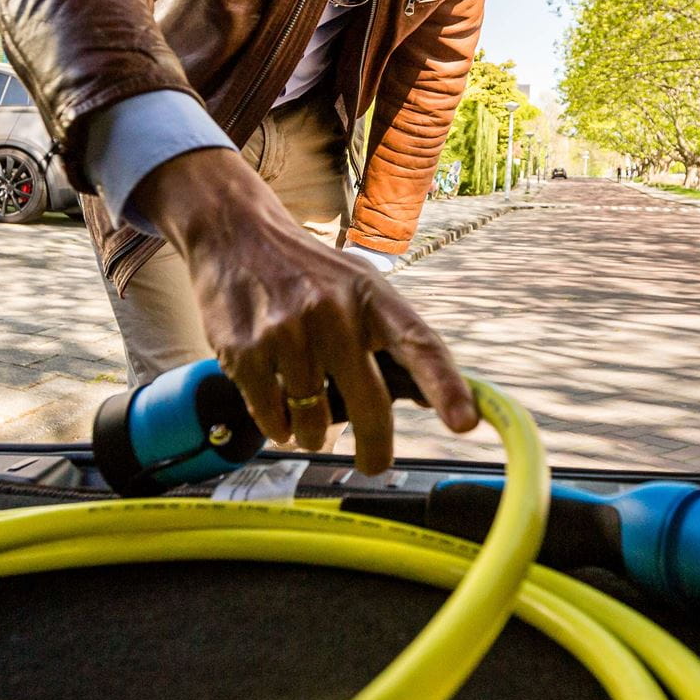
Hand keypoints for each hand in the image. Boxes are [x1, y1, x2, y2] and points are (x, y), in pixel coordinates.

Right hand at [135, 148, 477, 474]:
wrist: (234, 234)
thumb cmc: (305, 270)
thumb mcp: (357, 286)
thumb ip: (390, 335)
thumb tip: (430, 399)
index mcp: (370, 296)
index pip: (418, 342)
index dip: (445, 385)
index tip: (465, 423)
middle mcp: (332, 312)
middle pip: (370, 403)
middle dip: (375, 447)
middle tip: (374, 464)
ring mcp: (287, 331)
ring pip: (315, 421)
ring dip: (313, 435)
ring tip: (308, 423)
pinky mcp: (246, 350)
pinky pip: (273, 418)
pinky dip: (278, 427)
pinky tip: (278, 411)